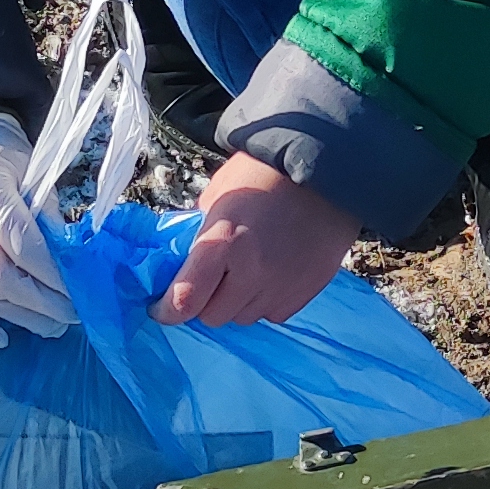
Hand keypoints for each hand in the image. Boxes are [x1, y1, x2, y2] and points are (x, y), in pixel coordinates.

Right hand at [0, 117, 76, 348]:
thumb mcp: (30, 174)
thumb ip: (47, 216)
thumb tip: (70, 259)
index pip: (27, 251)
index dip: (55, 279)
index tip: (79, 294)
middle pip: (3, 282)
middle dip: (43, 306)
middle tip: (71, 316)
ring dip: (17, 319)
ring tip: (48, 326)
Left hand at [155, 153, 360, 327]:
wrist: (327, 170)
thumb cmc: (265, 174)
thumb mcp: (218, 195)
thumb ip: (199, 233)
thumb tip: (184, 261)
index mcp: (223, 243)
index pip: (184, 299)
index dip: (167, 310)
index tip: (162, 308)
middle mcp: (252, 273)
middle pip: (213, 317)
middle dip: (206, 302)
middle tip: (212, 279)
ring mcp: (282, 286)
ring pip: (244, 318)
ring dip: (237, 302)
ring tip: (246, 271)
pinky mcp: (306, 291)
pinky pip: (274, 314)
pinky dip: (266, 301)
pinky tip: (271, 274)